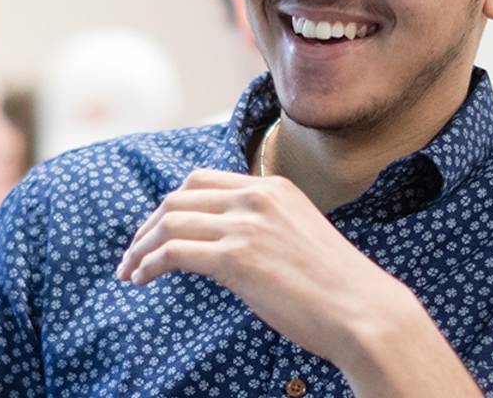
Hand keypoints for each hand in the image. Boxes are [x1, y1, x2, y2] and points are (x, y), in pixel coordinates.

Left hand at [115, 169, 478, 395]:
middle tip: (132, 253)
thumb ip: (264, 229)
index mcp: (273, 187)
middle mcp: (256, 196)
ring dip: (140, 248)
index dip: (170, 205)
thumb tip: (226, 247)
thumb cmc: (337, 289)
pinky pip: (173, 252)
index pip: (201, 181)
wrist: (363, 311)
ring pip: (169, 222)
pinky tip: (141, 280)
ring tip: (129, 271)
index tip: (155, 231)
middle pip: (177, 197)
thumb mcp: (299, 238)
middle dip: (148, 226)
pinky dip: (149, 264)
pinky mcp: (236, 257)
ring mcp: (246, 225)